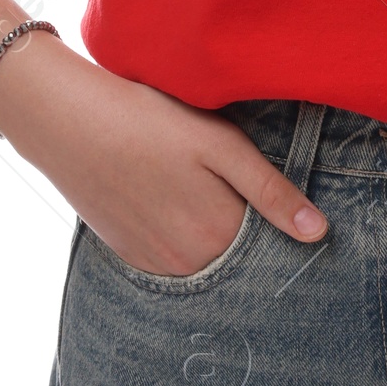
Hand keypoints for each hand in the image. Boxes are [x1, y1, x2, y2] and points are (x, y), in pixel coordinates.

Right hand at [0, 30, 327, 273]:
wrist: (68, 122)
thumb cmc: (150, 121)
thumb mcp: (221, 145)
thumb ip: (271, 191)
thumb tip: (318, 233)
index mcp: (218, 235)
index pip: (270, 249)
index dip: (284, 227)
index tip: (287, 205)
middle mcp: (188, 263)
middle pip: (239, 258)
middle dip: (253, 235)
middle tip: (244, 189)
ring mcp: (155, 264)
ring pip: (207, 261)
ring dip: (217, 238)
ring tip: (207, 190)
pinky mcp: (129, 255)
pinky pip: (174, 260)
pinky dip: (185, 240)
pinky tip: (177, 201)